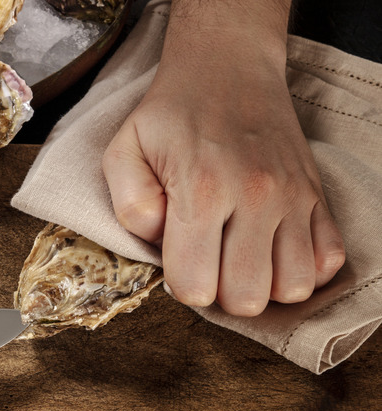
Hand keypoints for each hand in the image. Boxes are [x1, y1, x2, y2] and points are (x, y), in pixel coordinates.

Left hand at [102, 1, 344, 315]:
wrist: (226, 69)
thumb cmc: (170, 116)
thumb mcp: (123, 150)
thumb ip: (129, 205)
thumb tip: (159, 242)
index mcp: (202, 190)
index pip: (196, 286)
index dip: (181, 284)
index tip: (177, 259)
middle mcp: (255, 197)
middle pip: (247, 299)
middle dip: (221, 292)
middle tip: (208, 259)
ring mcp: (293, 197)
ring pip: (294, 288)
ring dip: (264, 284)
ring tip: (240, 256)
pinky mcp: (317, 194)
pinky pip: (329, 261)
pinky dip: (303, 267)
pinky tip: (273, 248)